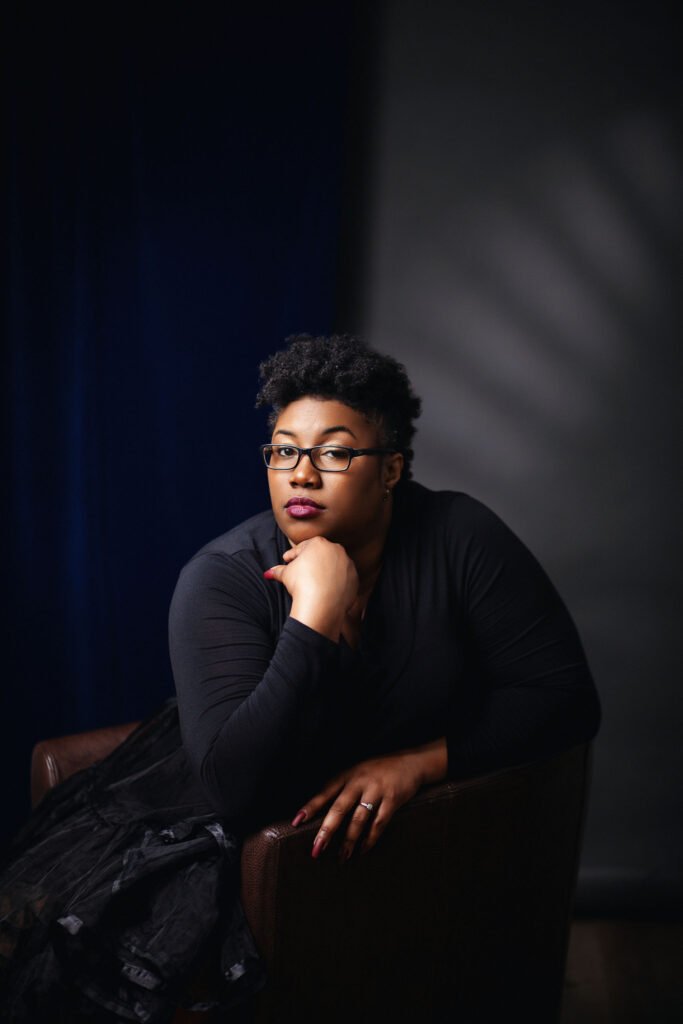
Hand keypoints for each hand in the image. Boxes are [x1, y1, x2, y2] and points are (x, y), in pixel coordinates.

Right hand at [264, 537, 357, 640]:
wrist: (321, 604)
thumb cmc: (302, 585)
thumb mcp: (286, 574)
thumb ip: (278, 570)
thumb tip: (268, 573)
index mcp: (318, 543)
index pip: (303, 547)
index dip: (293, 555)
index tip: (288, 561)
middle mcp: (336, 549)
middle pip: (320, 554)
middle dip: (311, 561)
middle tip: (301, 570)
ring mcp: (347, 563)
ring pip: (334, 565)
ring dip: (325, 571)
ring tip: (314, 582)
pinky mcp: (354, 578)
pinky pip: (343, 578)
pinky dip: (336, 582)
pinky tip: (327, 590)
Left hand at [291, 738, 447, 859]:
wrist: (409, 762)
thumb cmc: (377, 772)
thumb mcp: (356, 773)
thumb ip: (341, 789)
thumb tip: (320, 814)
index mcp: (347, 775)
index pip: (325, 792)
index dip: (311, 807)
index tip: (296, 821)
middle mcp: (359, 782)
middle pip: (339, 808)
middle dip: (327, 830)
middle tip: (317, 849)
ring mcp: (376, 790)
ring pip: (359, 819)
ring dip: (349, 840)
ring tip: (342, 857)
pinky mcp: (392, 799)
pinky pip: (379, 823)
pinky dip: (370, 839)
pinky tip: (363, 850)